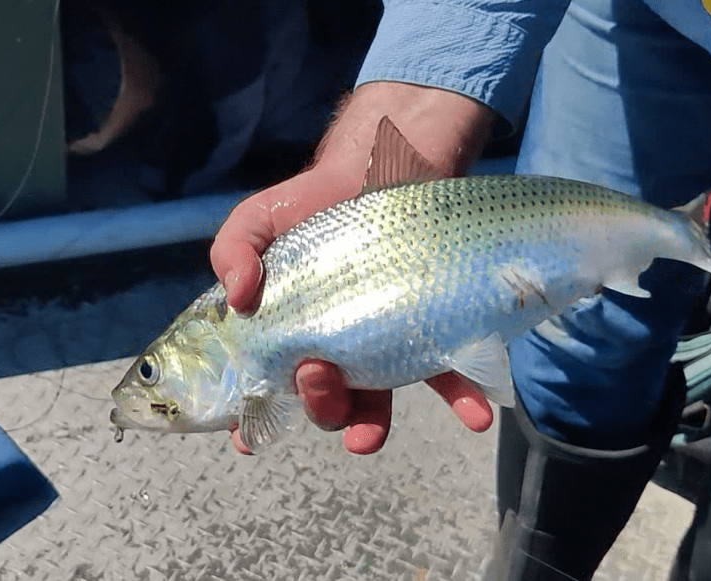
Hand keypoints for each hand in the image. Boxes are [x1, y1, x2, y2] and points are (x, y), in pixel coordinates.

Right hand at [212, 82, 496, 454]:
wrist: (378, 170)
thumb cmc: (309, 205)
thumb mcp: (258, 220)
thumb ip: (233, 252)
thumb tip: (237, 298)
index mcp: (293, 336)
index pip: (268, 389)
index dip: (256, 419)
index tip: (247, 437)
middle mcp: (338, 351)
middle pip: (324, 402)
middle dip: (317, 404)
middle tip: (315, 373)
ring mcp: (385, 346)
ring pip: (377, 403)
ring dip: (370, 428)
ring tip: (366, 437)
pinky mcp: (431, 330)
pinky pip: (450, 372)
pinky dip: (464, 399)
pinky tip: (477, 414)